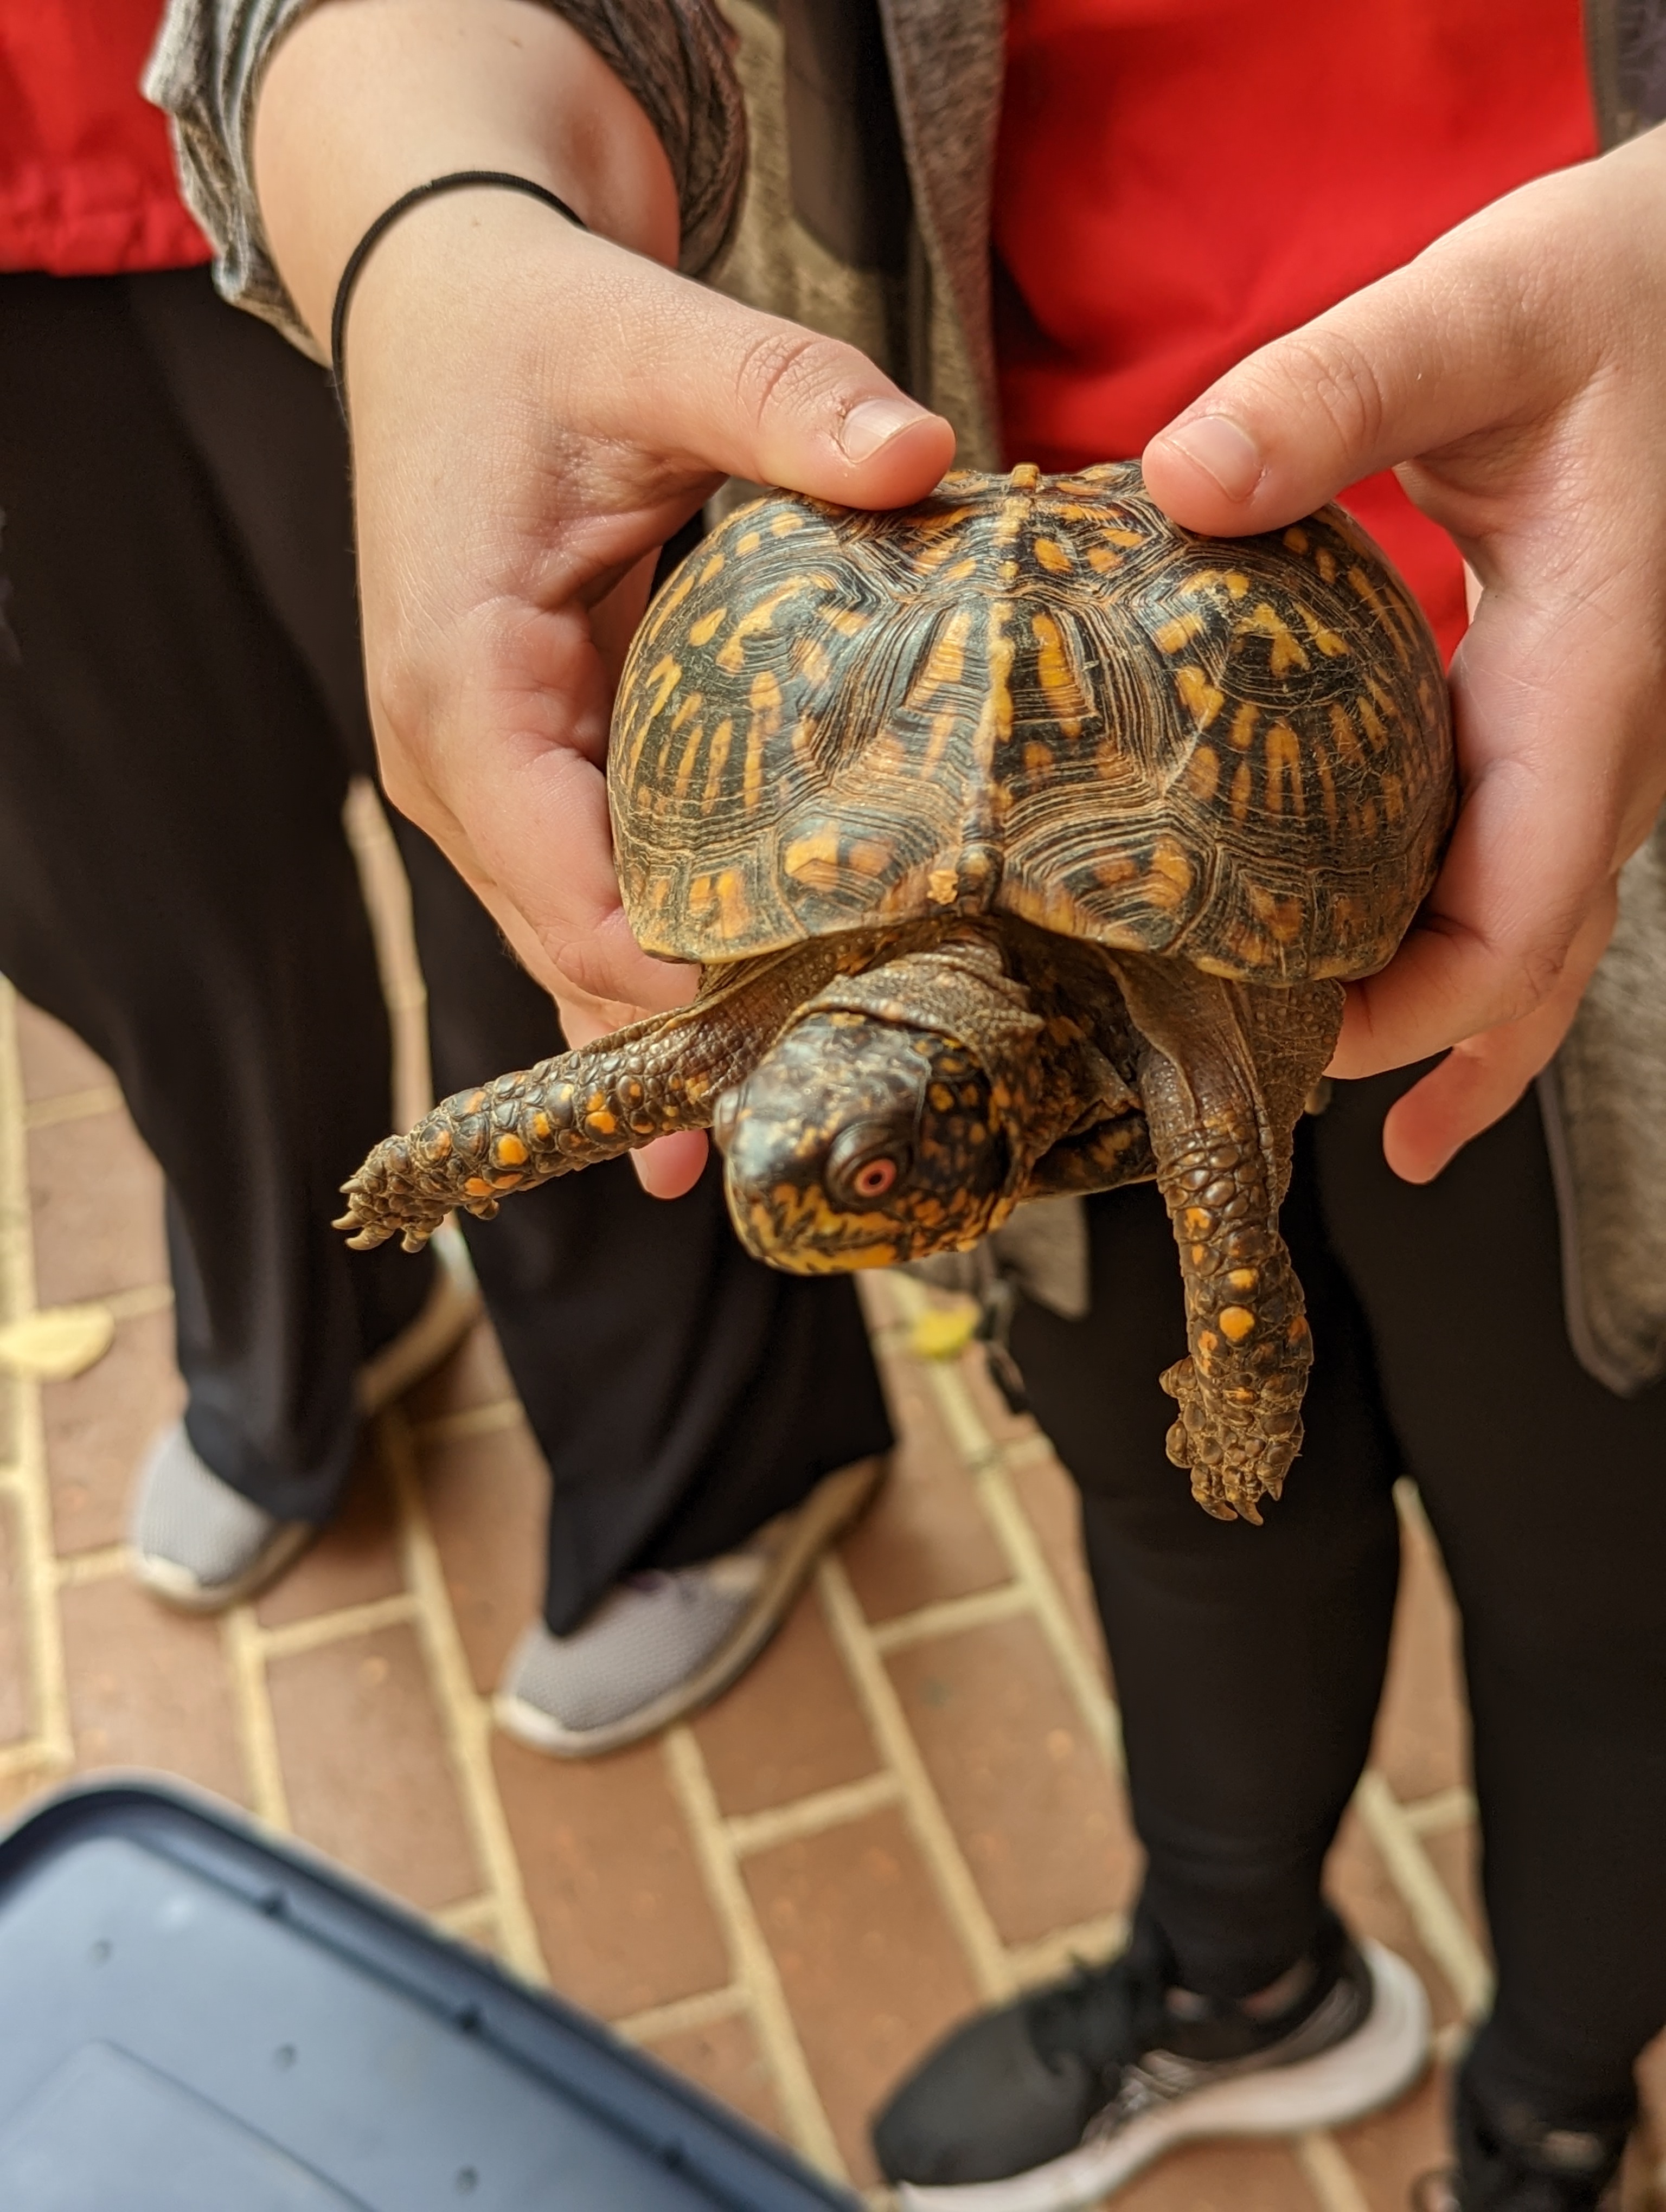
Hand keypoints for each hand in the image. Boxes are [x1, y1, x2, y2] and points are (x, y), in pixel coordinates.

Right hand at [254, 0, 951, 1194]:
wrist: (442, 303)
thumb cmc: (527, 328)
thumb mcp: (648, 339)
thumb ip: (779, 397)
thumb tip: (920, 460)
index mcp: (462, 693)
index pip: (576, 894)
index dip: (692, 982)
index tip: (827, 1023)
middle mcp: (453, 769)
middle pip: (580, 953)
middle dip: (709, 1029)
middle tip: (856, 1095)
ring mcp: (484, 786)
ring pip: (581, 949)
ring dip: (687, 1029)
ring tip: (804, 1116)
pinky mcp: (527, 777)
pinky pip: (594, 900)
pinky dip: (664, 974)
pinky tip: (736, 1060)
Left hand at [1141, 123, 1665, 1180]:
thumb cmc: (1634, 285)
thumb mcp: (1483, 311)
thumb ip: (1336, 391)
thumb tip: (1182, 478)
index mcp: (1593, 684)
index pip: (1517, 923)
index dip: (1407, 1018)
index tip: (1283, 1043)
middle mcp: (1616, 743)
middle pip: (1526, 967)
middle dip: (1406, 1049)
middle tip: (1262, 1099)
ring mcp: (1605, 741)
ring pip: (1539, 935)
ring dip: (1444, 1026)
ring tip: (1336, 1097)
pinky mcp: (1572, 715)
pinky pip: (1525, 867)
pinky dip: (1456, 943)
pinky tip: (1382, 973)